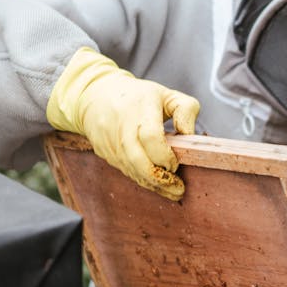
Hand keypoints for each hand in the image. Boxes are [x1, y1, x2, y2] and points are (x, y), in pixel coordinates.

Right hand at [46, 47, 198, 199]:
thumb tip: (190, 136)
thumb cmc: (139, 97)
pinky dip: (142, 181)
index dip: (165, 155)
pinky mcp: (106, 153)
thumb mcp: (166, 95)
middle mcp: (122, 126)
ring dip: (153, 185)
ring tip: (173, 191)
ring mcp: (111, 141)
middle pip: (138, 160)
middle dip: (161, 178)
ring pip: (132, 170)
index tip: (176, 163)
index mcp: (139, 107)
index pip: (151, 137)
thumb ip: (186, 110)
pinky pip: (126, 171)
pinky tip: (157, 185)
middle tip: (179, 188)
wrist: (96, 96)